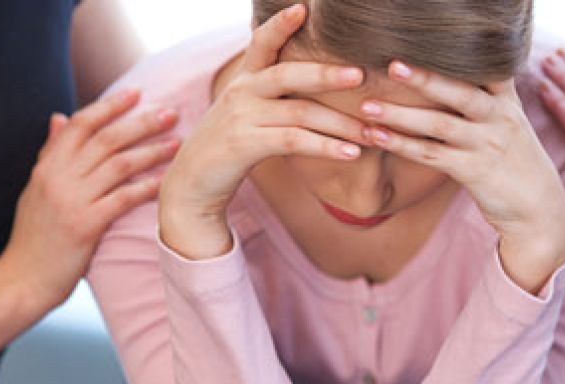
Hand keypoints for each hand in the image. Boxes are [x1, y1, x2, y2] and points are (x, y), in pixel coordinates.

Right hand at [0, 89, 179, 308]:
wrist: (23, 279)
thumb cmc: (36, 235)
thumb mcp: (36, 188)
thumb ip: (51, 152)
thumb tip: (58, 116)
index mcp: (47, 165)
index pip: (80, 123)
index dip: (110, 106)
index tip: (137, 93)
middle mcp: (58, 177)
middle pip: (106, 139)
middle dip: (142, 123)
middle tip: (171, 113)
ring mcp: (71, 200)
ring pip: (119, 165)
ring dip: (153, 152)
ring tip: (179, 144)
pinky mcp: (85, 225)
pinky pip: (123, 198)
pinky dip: (148, 187)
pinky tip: (168, 181)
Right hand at [159, 4, 367, 259]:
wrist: (192, 184)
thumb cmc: (230, 147)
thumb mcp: (246, 113)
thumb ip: (273, 96)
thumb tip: (313, 83)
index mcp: (245, 80)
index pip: (261, 43)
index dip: (281, 24)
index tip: (304, 7)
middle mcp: (242, 92)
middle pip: (289, 74)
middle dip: (327, 74)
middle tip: (361, 75)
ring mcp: (241, 117)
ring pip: (300, 112)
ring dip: (341, 124)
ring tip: (372, 132)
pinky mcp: (244, 145)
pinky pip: (293, 141)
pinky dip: (326, 147)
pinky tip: (351, 153)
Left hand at [361, 62, 564, 292]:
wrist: (538, 209)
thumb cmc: (514, 161)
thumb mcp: (508, 123)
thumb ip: (484, 99)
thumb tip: (447, 76)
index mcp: (506, 101)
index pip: (486, 67)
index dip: (457, 54)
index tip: (424, 42)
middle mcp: (499, 118)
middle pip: (460, 91)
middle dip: (425, 78)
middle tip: (392, 66)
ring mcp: (487, 145)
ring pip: (440, 124)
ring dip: (401, 114)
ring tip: (368, 106)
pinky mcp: (474, 171)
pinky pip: (431, 154)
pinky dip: (402, 144)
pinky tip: (378, 136)